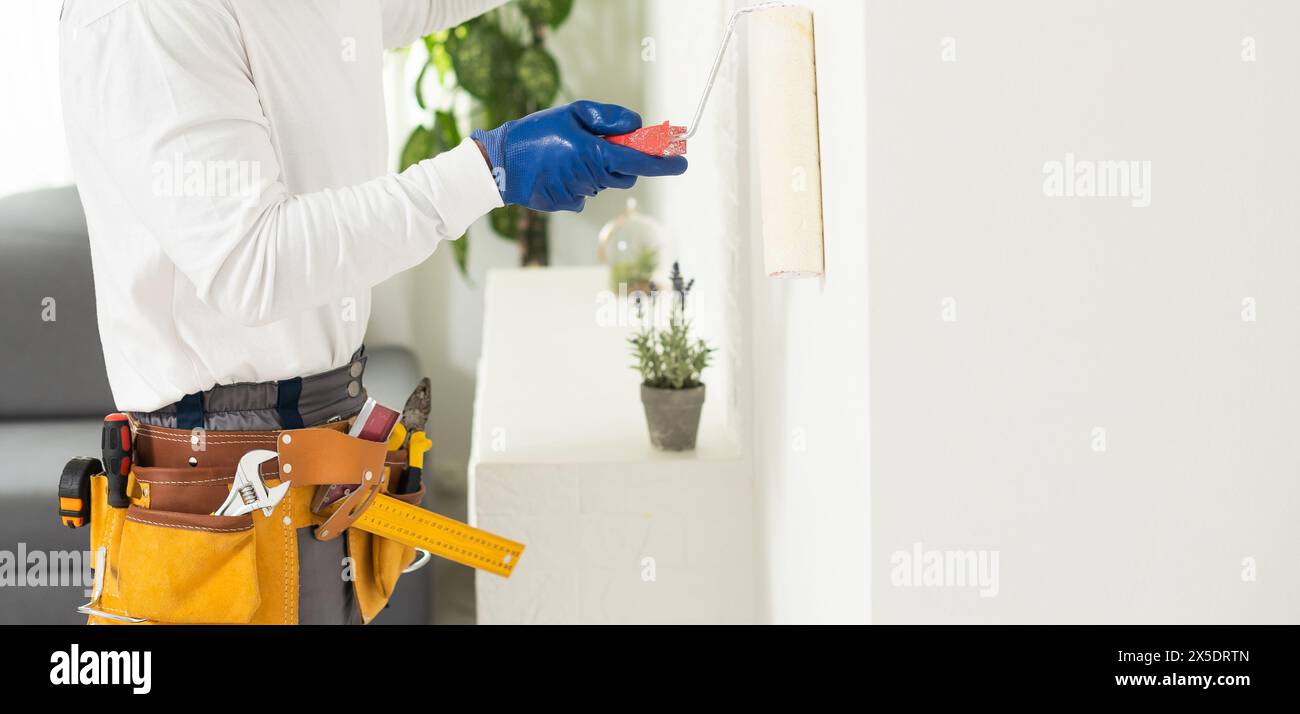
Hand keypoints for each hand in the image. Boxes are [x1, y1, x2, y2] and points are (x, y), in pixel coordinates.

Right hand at [472, 101, 687, 212]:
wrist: (499, 164)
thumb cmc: (536, 133)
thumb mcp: (573, 113)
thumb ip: (610, 118)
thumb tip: (637, 126)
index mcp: (596, 153)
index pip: (642, 161)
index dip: (665, 163)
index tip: (682, 162)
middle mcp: (592, 177)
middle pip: (626, 174)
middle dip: (624, 162)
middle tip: (604, 145)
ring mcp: (580, 193)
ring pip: (604, 182)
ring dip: (597, 169)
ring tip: (567, 154)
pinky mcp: (568, 204)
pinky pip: (585, 193)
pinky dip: (578, 181)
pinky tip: (557, 171)